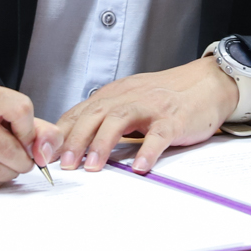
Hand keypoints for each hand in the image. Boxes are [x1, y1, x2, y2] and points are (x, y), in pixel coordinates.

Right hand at [0, 78, 56, 189]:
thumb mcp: (4, 113)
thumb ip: (37, 129)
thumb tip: (45, 153)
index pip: (21, 110)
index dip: (30, 132)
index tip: (25, 138)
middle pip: (7, 147)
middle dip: (21, 162)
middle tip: (21, 163)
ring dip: (6, 174)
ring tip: (4, 168)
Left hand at [53, 56, 239, 173]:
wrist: (206, 83)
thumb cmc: (165, 98)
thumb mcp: (129, 103)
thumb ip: (104, 119)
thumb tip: (71, 143)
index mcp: (114, 96)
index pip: (79, 113)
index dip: (60, 133)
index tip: (44, 154)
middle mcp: (128, 98)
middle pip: (94, 115)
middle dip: (75, 139)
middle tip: (64, 164)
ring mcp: (151, 107)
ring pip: (120, 121)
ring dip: (103, 144)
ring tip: (93, 167)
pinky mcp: (174, 119)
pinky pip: (159, 135)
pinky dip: (148, 151)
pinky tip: (139, 167)